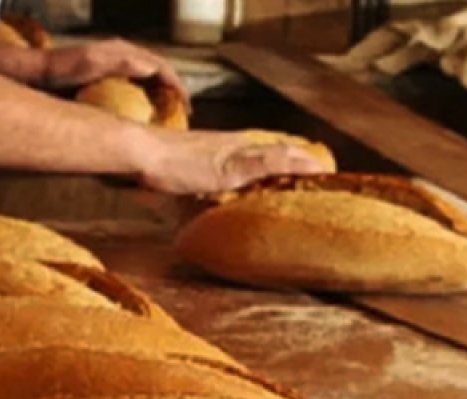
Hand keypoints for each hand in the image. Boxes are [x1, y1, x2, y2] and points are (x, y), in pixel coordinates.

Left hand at [44, 38, 185, 101]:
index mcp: (124, 51)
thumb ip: (120, 63)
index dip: (177, 85)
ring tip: (171, 112)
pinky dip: (149, 94)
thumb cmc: (63, 70)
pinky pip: (138, 82)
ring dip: (163, 92)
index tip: (186, 105)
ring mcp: (116, 62)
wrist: (40, 72)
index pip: (161, 66)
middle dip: (175, 89)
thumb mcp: (92, 64)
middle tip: (184, 112)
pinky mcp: (109, 72)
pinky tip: (148, 110)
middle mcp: (123, 54)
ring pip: (150, 76)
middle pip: (160, 70)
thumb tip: (151, 67)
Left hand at [138, 131, 330, 194]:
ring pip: (250, 158)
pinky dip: (243, 175)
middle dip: (292, 162)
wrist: (139, 157)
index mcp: (244, 146)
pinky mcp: (197, 164)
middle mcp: (232, 146)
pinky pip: (230, 170)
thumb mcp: (231, 168)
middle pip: (270, 152)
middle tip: (310, 173)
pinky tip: (236, 185)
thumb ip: (266, 162)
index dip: (307, 162)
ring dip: (269, 167)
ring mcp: (214, 154)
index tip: (328, 173)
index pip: (286, 151)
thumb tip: (305, 158)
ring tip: (282, 178)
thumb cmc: (181, 163)